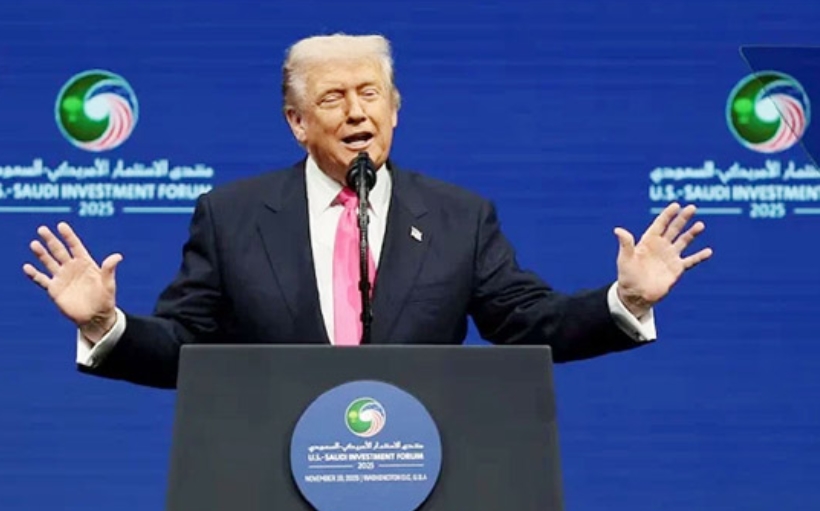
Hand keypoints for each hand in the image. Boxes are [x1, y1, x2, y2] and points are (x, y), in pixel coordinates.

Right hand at [22, 222, 122, 343]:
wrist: (95, 317)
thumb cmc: (105, 300)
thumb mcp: (108, 284)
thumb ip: (109, 270)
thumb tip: (118, 256)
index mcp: (86, 263)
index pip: (75, 246)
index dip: (69, 236)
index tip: (61, 225)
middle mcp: (72, 268)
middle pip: (59, 251)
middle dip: (51, 240)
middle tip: (42, 229)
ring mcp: (62, 278)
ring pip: (49, 262)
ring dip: (41, 254)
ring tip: (34, 244)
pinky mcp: (54, 289)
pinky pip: (42, 280)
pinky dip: (34, 274)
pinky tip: (27, 267)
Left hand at [613, 203, 712, 317]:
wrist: (636, 295)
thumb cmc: (627, 276)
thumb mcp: (625, 259)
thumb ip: (625, 244)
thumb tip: (617, 230)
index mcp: (648, 241)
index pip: (660, 224)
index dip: (667, 215)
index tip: (676, 205)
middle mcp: (661, 247)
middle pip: (674, 229)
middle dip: (683, 218)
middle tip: (692, 208)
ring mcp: (670, 257)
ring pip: (684, 241)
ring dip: (692, 233)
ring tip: (700, 225)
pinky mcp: (677, 269)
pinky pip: (690, 261)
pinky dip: (699, 257)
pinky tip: (708, 251)